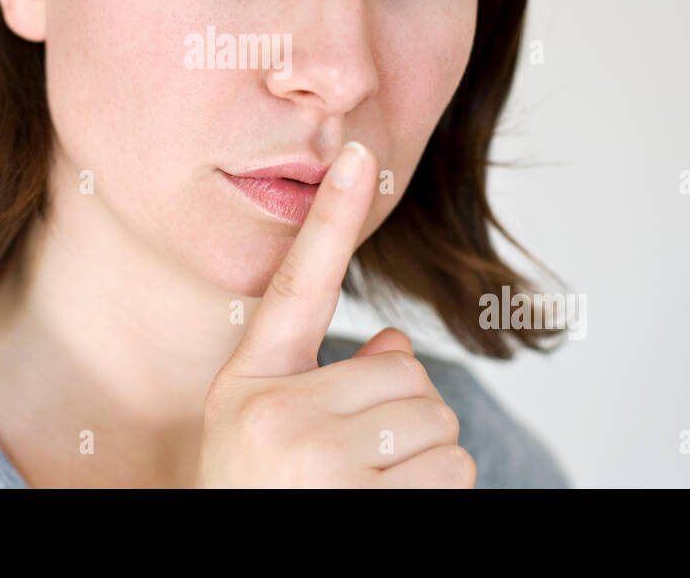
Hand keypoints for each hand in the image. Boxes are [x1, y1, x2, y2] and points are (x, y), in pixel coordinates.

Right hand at [195, 140, 475, 487]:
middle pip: (408, 374)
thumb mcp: (269, 431)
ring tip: (366, 494)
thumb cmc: (263, 497)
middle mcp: (273, 414)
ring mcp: (314, 463)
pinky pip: (449, 471)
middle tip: (357, 465)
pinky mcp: (358, 504)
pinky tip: (384, 512)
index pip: (298, 286)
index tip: (359, 153)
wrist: (241, 566)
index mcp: (249, 383)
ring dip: (424, 462)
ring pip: (437, 422)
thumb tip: (400, 353)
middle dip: (404, 419)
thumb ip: (324, 378)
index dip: (331, 218)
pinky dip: (437, 494)